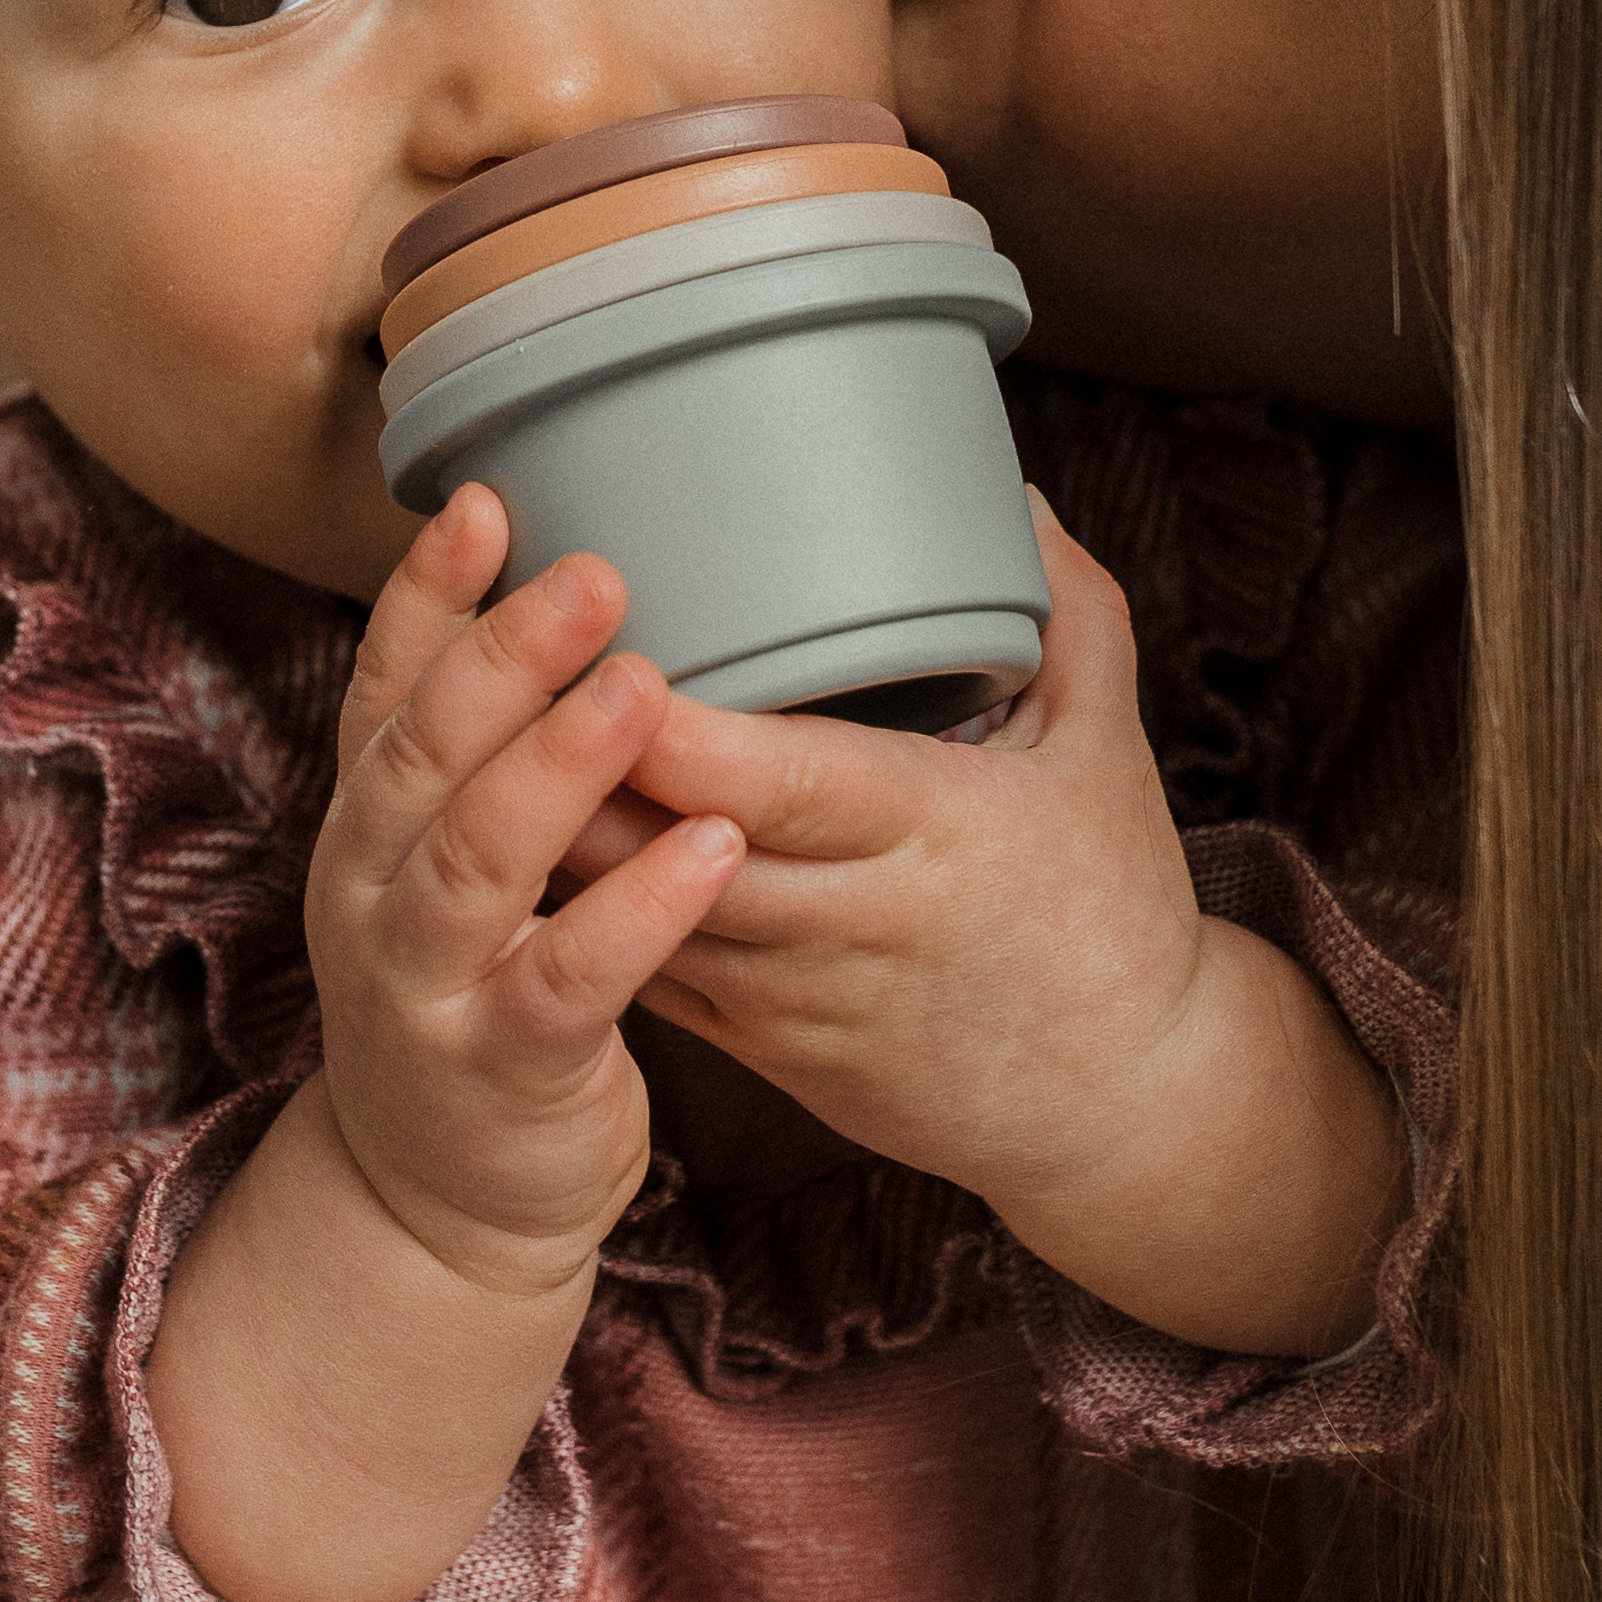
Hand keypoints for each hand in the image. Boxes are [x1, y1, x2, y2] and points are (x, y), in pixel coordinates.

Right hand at [308, 483, 742, 1291]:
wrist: (438, 1201)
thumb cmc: (480, 984)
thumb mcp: (451, 859)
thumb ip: (489, 748)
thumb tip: (564, 585)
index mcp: (371, 821)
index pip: (384, 686)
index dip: (425, 595)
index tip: (486, 501)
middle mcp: (374, 888)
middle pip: (426, 752)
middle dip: (506, 656)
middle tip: (596, 574)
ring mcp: (425, 984)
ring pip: (481, 858)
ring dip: (563, 767)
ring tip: (646, 688)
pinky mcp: (500, 1068)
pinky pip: (568, 982)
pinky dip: (635, 912)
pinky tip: (710, 850)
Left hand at [563, 501, 1403, 1356]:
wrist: (1124, 1111)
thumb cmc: (1113, 909)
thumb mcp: (1108, 749)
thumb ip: (1067, 615)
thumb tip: (1003, 490)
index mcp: (941, 839)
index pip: (788, 787)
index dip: (681, 736)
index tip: (607, 655)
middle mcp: (854, 927)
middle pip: (678, 853)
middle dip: (576, 772)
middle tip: (491, 665)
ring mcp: (795, 1001)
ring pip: (638, 919)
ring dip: (553, 840)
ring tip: (477, 735)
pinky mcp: (761, 1050)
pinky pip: (645, 973)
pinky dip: (577, 908)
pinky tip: (514, 833)